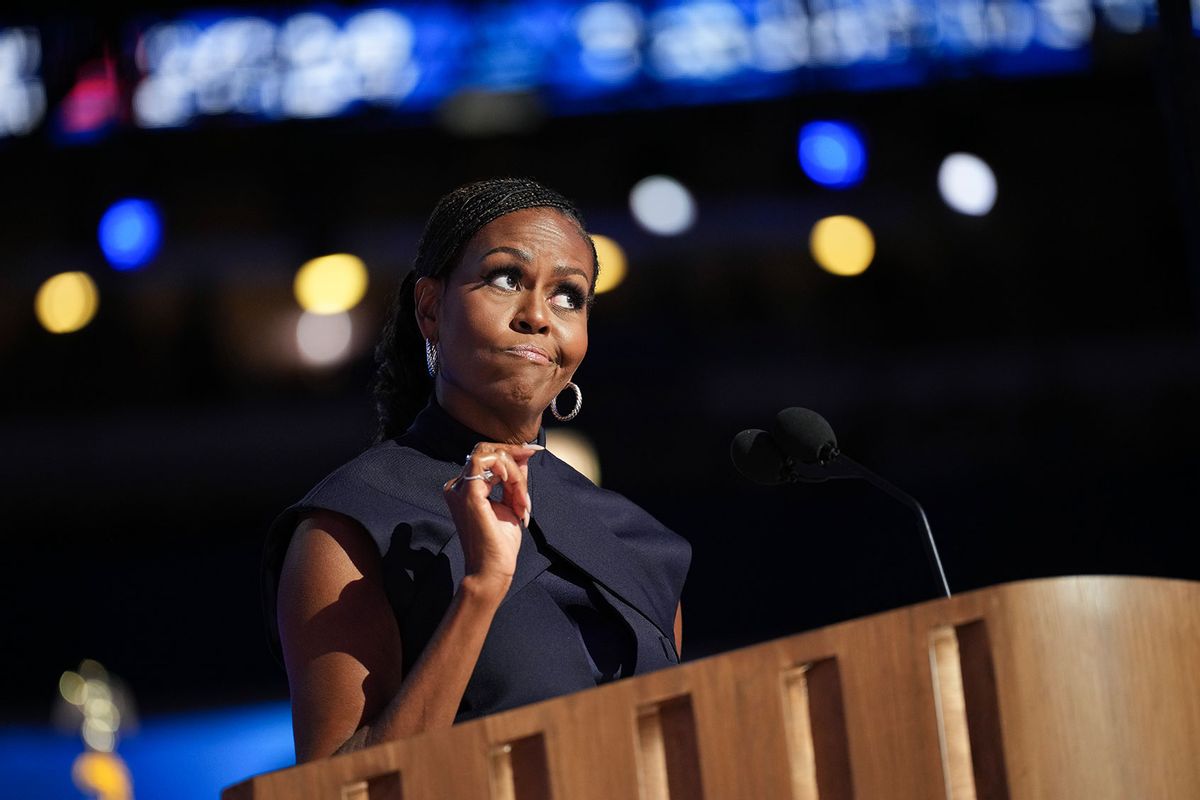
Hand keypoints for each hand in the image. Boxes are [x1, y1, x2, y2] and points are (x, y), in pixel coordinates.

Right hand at [442, 442, 541, 594]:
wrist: (493, 569)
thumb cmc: (500, 543)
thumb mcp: (511, 502)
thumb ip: (514, 478)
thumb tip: (523, 454)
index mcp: (465, 488)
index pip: (486, 456)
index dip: (510, 452)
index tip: (533, 451)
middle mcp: (457, 486)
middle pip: (486, 451)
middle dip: (514, 458)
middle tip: (531, 465)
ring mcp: (460, 489)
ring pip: (491, 456)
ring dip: (515, 474)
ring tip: (522, 501)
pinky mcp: (468, 494)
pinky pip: (488, 463)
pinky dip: (508, 472)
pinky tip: (516, 491)